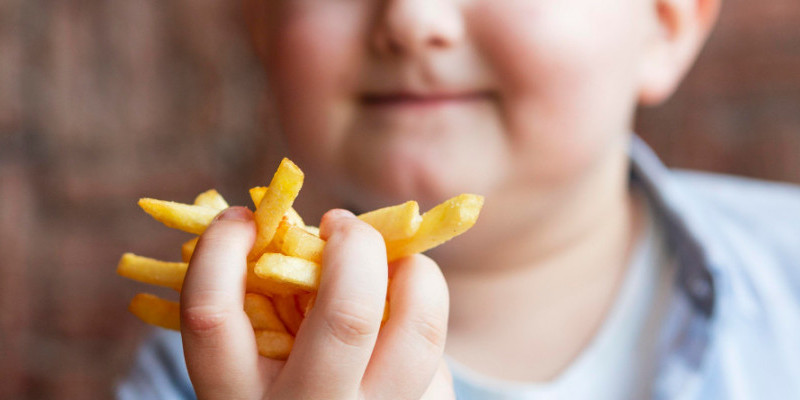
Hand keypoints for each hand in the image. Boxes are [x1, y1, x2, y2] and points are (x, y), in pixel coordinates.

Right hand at [180, 206, 454, 398]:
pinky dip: (423, 316)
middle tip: (341, 225)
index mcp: (239, 396)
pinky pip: (436, 353)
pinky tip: (403, 320)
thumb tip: (313, 231)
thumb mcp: (258, 362)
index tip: (243, 217)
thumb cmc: (288, 387)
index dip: (221, 248)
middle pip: (349, 315)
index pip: (211, 314)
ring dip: (415, 272)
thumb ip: (273, 307)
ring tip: (397, 260)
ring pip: (418, 330)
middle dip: (356, 245)